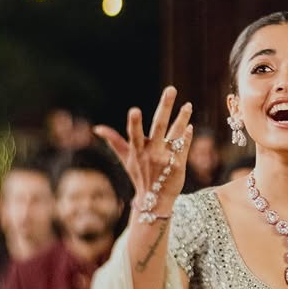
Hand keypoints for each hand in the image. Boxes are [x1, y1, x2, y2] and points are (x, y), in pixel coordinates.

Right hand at [94, 86, 193, 217]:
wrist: (155, 200)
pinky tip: (190, 126)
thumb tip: (97, 128)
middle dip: (165, 107)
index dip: (134, 123)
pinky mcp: (178, 165)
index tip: (134, 111)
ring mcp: (166, 159)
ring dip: (182, 118)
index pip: (134, 134)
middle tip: (171, 89)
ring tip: (188, 105)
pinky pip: (184, 147)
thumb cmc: (139, 175)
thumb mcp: (125, 159)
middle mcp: (151, 153)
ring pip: (176, 134)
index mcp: (137, 150)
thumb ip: (114, 141)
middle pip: (159, 126)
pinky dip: (187, 137)